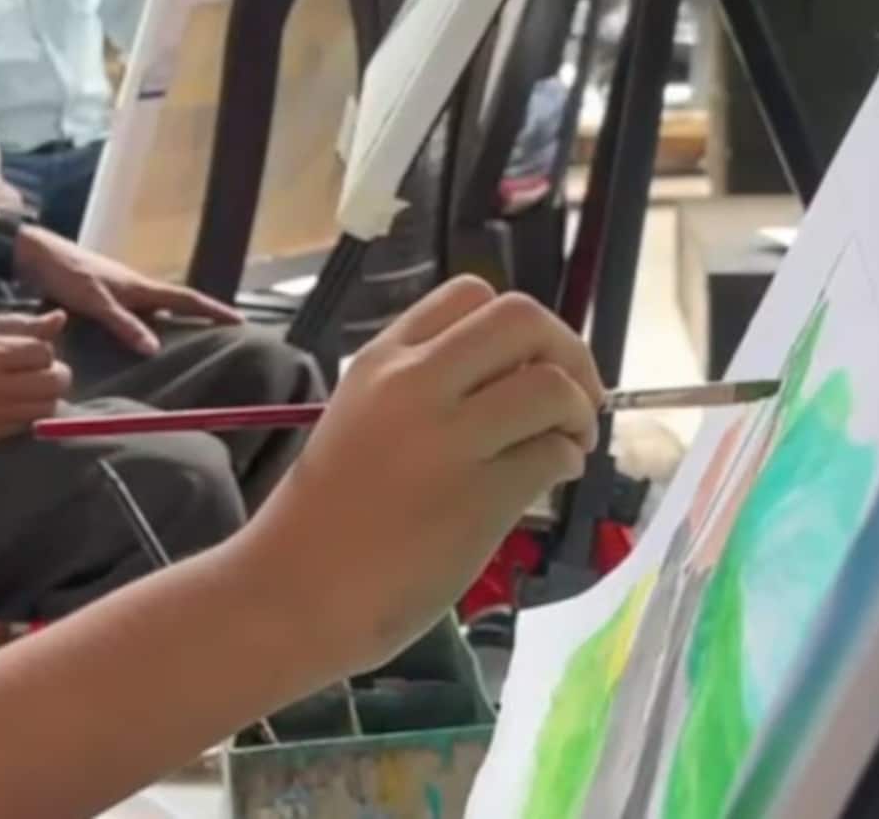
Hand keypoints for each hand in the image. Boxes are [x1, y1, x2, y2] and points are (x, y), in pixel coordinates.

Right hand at [0, 311, 72, 445]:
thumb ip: (16, 324)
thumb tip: (59, 319)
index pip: (43, 353)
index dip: (42, 349)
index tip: (27, 348)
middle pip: (53, 385)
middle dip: (54, 373)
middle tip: (36, 369)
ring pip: (45, 410)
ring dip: (43, 396)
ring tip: (25, 387)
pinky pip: (24, 427)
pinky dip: (26, 414)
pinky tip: (8, 403)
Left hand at [16, 230, 241, 355]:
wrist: (34, 255)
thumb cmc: (65, 273)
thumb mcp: (94, 301)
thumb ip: (123, 324)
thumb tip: (155, 349)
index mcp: (139, 286)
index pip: (186, 299)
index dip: (213, 310)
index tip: (241, 321)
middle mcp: (135, 287)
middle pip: (176, 305)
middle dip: (200, 318)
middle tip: (222, 337)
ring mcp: (119, 291)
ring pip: (155, 310)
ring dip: (172, 324)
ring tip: (188, 347)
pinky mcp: (103, 297)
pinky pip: (135, 315)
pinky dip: (146, 327)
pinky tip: (141, 343)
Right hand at [234, 278, 600, 676]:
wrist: (299, 586)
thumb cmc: (327, 512)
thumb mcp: (359, 416)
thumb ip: (420, 387)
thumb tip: (508, 379)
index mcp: (382, 359)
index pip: (471, 293)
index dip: (517, 327)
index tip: (524, 366)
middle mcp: (414, 383)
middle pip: (524, 319)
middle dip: (569, 353)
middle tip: (572, 397)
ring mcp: (449, 438)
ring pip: (552, 386)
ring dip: (579, 412)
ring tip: (567, 444)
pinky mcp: (481, 495)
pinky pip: (554, 453)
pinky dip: (568, 462)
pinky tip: (548, 481)